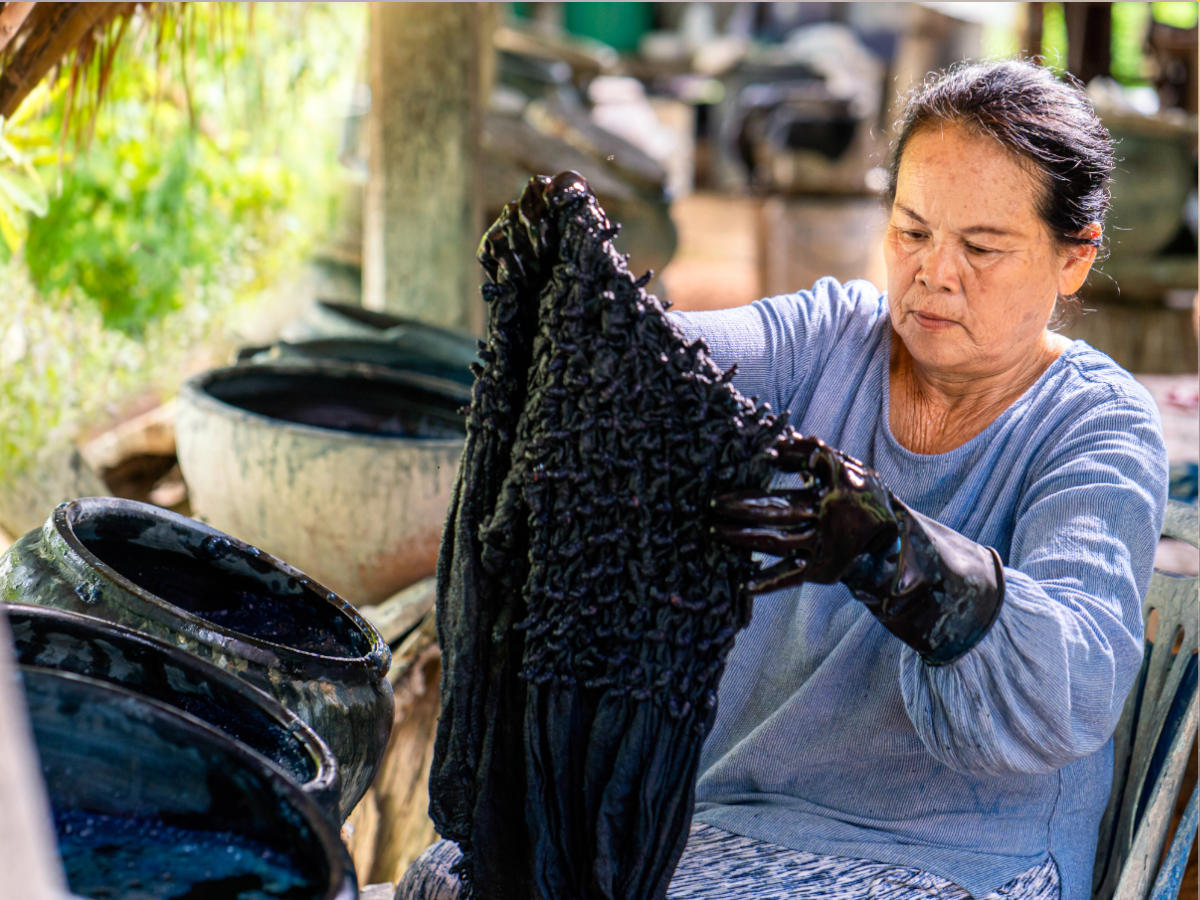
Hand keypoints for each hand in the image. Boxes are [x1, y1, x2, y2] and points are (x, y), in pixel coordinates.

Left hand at [712, 430, 899, 592]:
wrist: (888, 536)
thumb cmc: (854, 491)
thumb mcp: (842, 465)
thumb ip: (810, 452)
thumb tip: (774, 440)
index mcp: (837, 485)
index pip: (801, 470)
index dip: (778, 461)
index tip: (742, 462)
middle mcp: (830, 516)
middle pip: (779, 510)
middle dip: (742, 507)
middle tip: (712, 503)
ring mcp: (824, 545)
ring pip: (777, 542)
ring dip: (742, 538)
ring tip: (715, 531)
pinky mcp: (820, 569)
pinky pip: (789, 577)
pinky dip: (766, 582)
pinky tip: (743, 584)